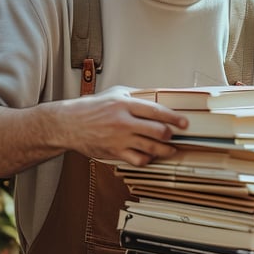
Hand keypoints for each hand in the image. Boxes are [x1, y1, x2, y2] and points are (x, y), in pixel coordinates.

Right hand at [65, 85, 187, 165]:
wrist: (69, 124)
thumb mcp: (115, 93)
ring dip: (165, 150)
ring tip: (169, 149)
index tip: (184, 123)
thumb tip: (157, 97)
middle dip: (170, 135)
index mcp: (125, 104)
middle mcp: (123, 122)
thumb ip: (136, 95)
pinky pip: (138, 160)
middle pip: (157, 131)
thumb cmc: (92, 107)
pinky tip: (150, 156)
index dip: (174, 118)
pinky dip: (147, 159)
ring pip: (151, 148)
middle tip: (174, 135)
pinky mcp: (114, 152)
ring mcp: (119, 139)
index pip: (156, 111)